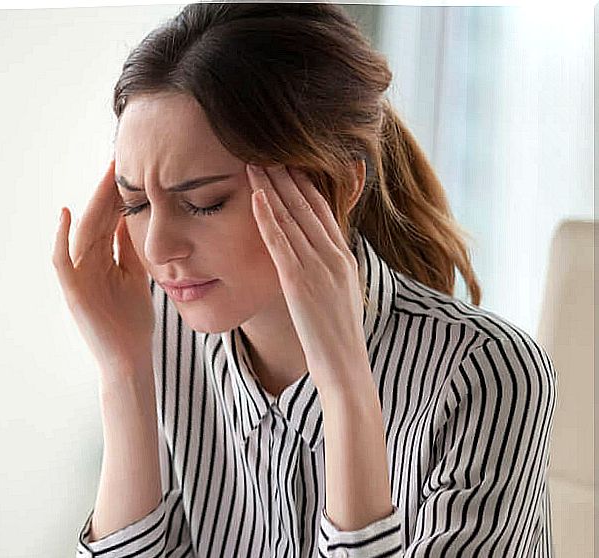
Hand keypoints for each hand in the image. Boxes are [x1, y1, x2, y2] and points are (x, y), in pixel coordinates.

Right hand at [53, 158, 154, 374]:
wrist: (130, 360)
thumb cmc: (133, 323)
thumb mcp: (137, 277)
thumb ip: (131, 249)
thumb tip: (136, 216)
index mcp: (103, 260)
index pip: (110, 220)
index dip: (119, 194)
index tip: (131, 166)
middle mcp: (87, 264)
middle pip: (96, 220)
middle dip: (107, 190)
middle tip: (118, 159)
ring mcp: (78, 278)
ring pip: (82, 233)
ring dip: (92, 203)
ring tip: (105, 176)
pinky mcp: (72, 293)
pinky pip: (61, 260)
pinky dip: (61, 237)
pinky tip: (67, 214)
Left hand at [246, 162, 367, 389]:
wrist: (344, 366)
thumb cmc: (337, 339)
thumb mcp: (339, 298)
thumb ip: (329, 275)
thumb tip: (317, 263)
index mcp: (344, 259)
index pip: (323, 212)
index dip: (305, 185)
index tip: (289, 164)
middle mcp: (334, 257)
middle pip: (307, 207)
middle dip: (287, 177)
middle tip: (268, 151)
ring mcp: (318, 268)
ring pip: (292, 218)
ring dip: (272, 188)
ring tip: (255, 163)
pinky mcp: (299, 282)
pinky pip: (281, 242)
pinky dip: (268, 217)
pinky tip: (256, 197)